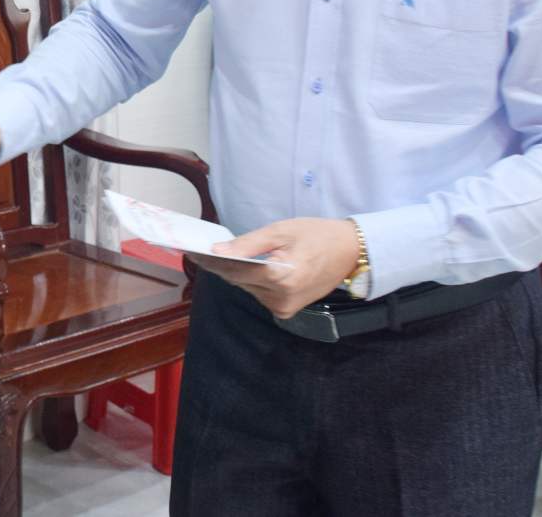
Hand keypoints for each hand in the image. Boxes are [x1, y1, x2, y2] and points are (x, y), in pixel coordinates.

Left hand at [194, 217, 359, 318]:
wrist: (350, 251)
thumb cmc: (317, 235)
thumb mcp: (281, 231)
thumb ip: (248, 244)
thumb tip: (217, 250)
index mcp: (282, 277)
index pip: (236, 271)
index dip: (212, 261)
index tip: (191, 251)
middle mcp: (281, 298)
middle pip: (239, 281)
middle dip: (220, 266)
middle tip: (198, 250)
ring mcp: (284, 308)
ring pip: (247, 289)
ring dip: (235, 273)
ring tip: (216, 256)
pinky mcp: (286, 310)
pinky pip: (259, 294)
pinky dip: (250, 281)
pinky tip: (242, 266)